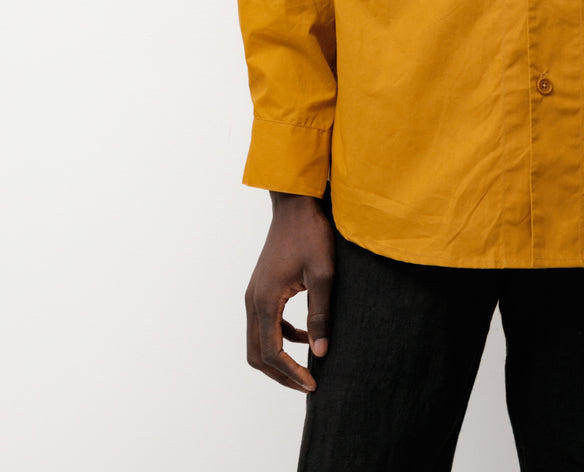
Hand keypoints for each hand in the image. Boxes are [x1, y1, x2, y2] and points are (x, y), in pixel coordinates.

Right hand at [245, 192, 334, 391]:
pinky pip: (264, 324)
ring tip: (307, 367)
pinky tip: (305, 335)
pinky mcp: (261, 289)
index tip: (313, 384)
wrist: (295, 204)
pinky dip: (281, 337)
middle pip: (257, 354)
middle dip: (281, 374)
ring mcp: (254, 294)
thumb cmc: (311, 234)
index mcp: (265, 300)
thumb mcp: (323, 273)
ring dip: (279, 358)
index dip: (291, 373)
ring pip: (257, 341)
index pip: (272, 352)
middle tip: (307, 384)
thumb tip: (321, 351)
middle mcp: (253, 301)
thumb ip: (320, 313)